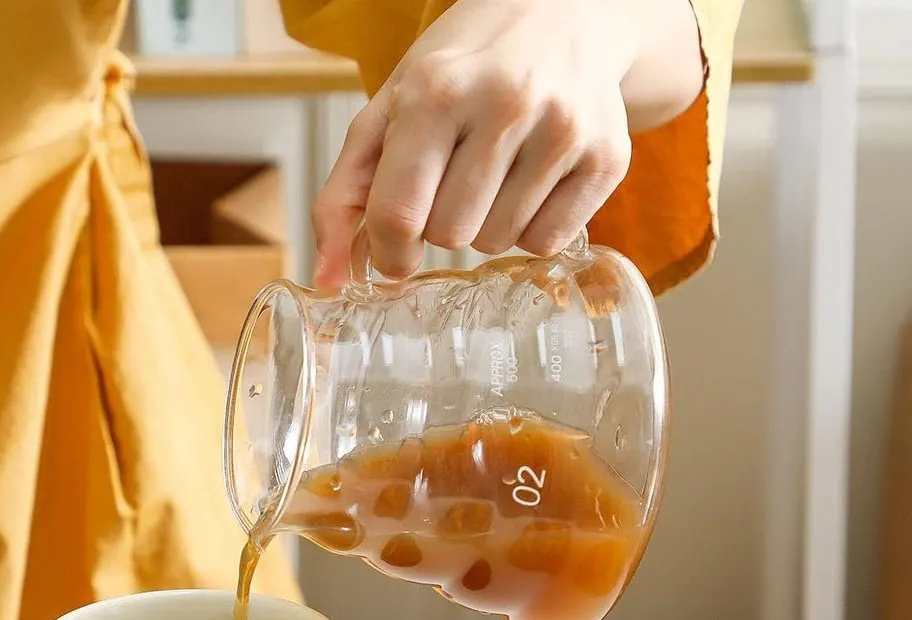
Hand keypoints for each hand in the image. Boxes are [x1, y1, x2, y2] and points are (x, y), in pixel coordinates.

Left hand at [312, 0, 698, 286]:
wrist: (563, 11)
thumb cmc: (461, 70)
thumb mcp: (390, 112)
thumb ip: (345, 196)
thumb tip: (326, 280)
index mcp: (438, 91)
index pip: (398, 214)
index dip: (389, 251)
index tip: (394, 250)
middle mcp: (507, 105)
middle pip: (450, 235)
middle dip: (441, 224)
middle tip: (455, 179)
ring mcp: (564, 131)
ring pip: (498, 243)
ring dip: (486, 225)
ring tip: (495, 172)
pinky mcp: (607, 157)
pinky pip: (545, 242)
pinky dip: (530, 227)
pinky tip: (531, 181)